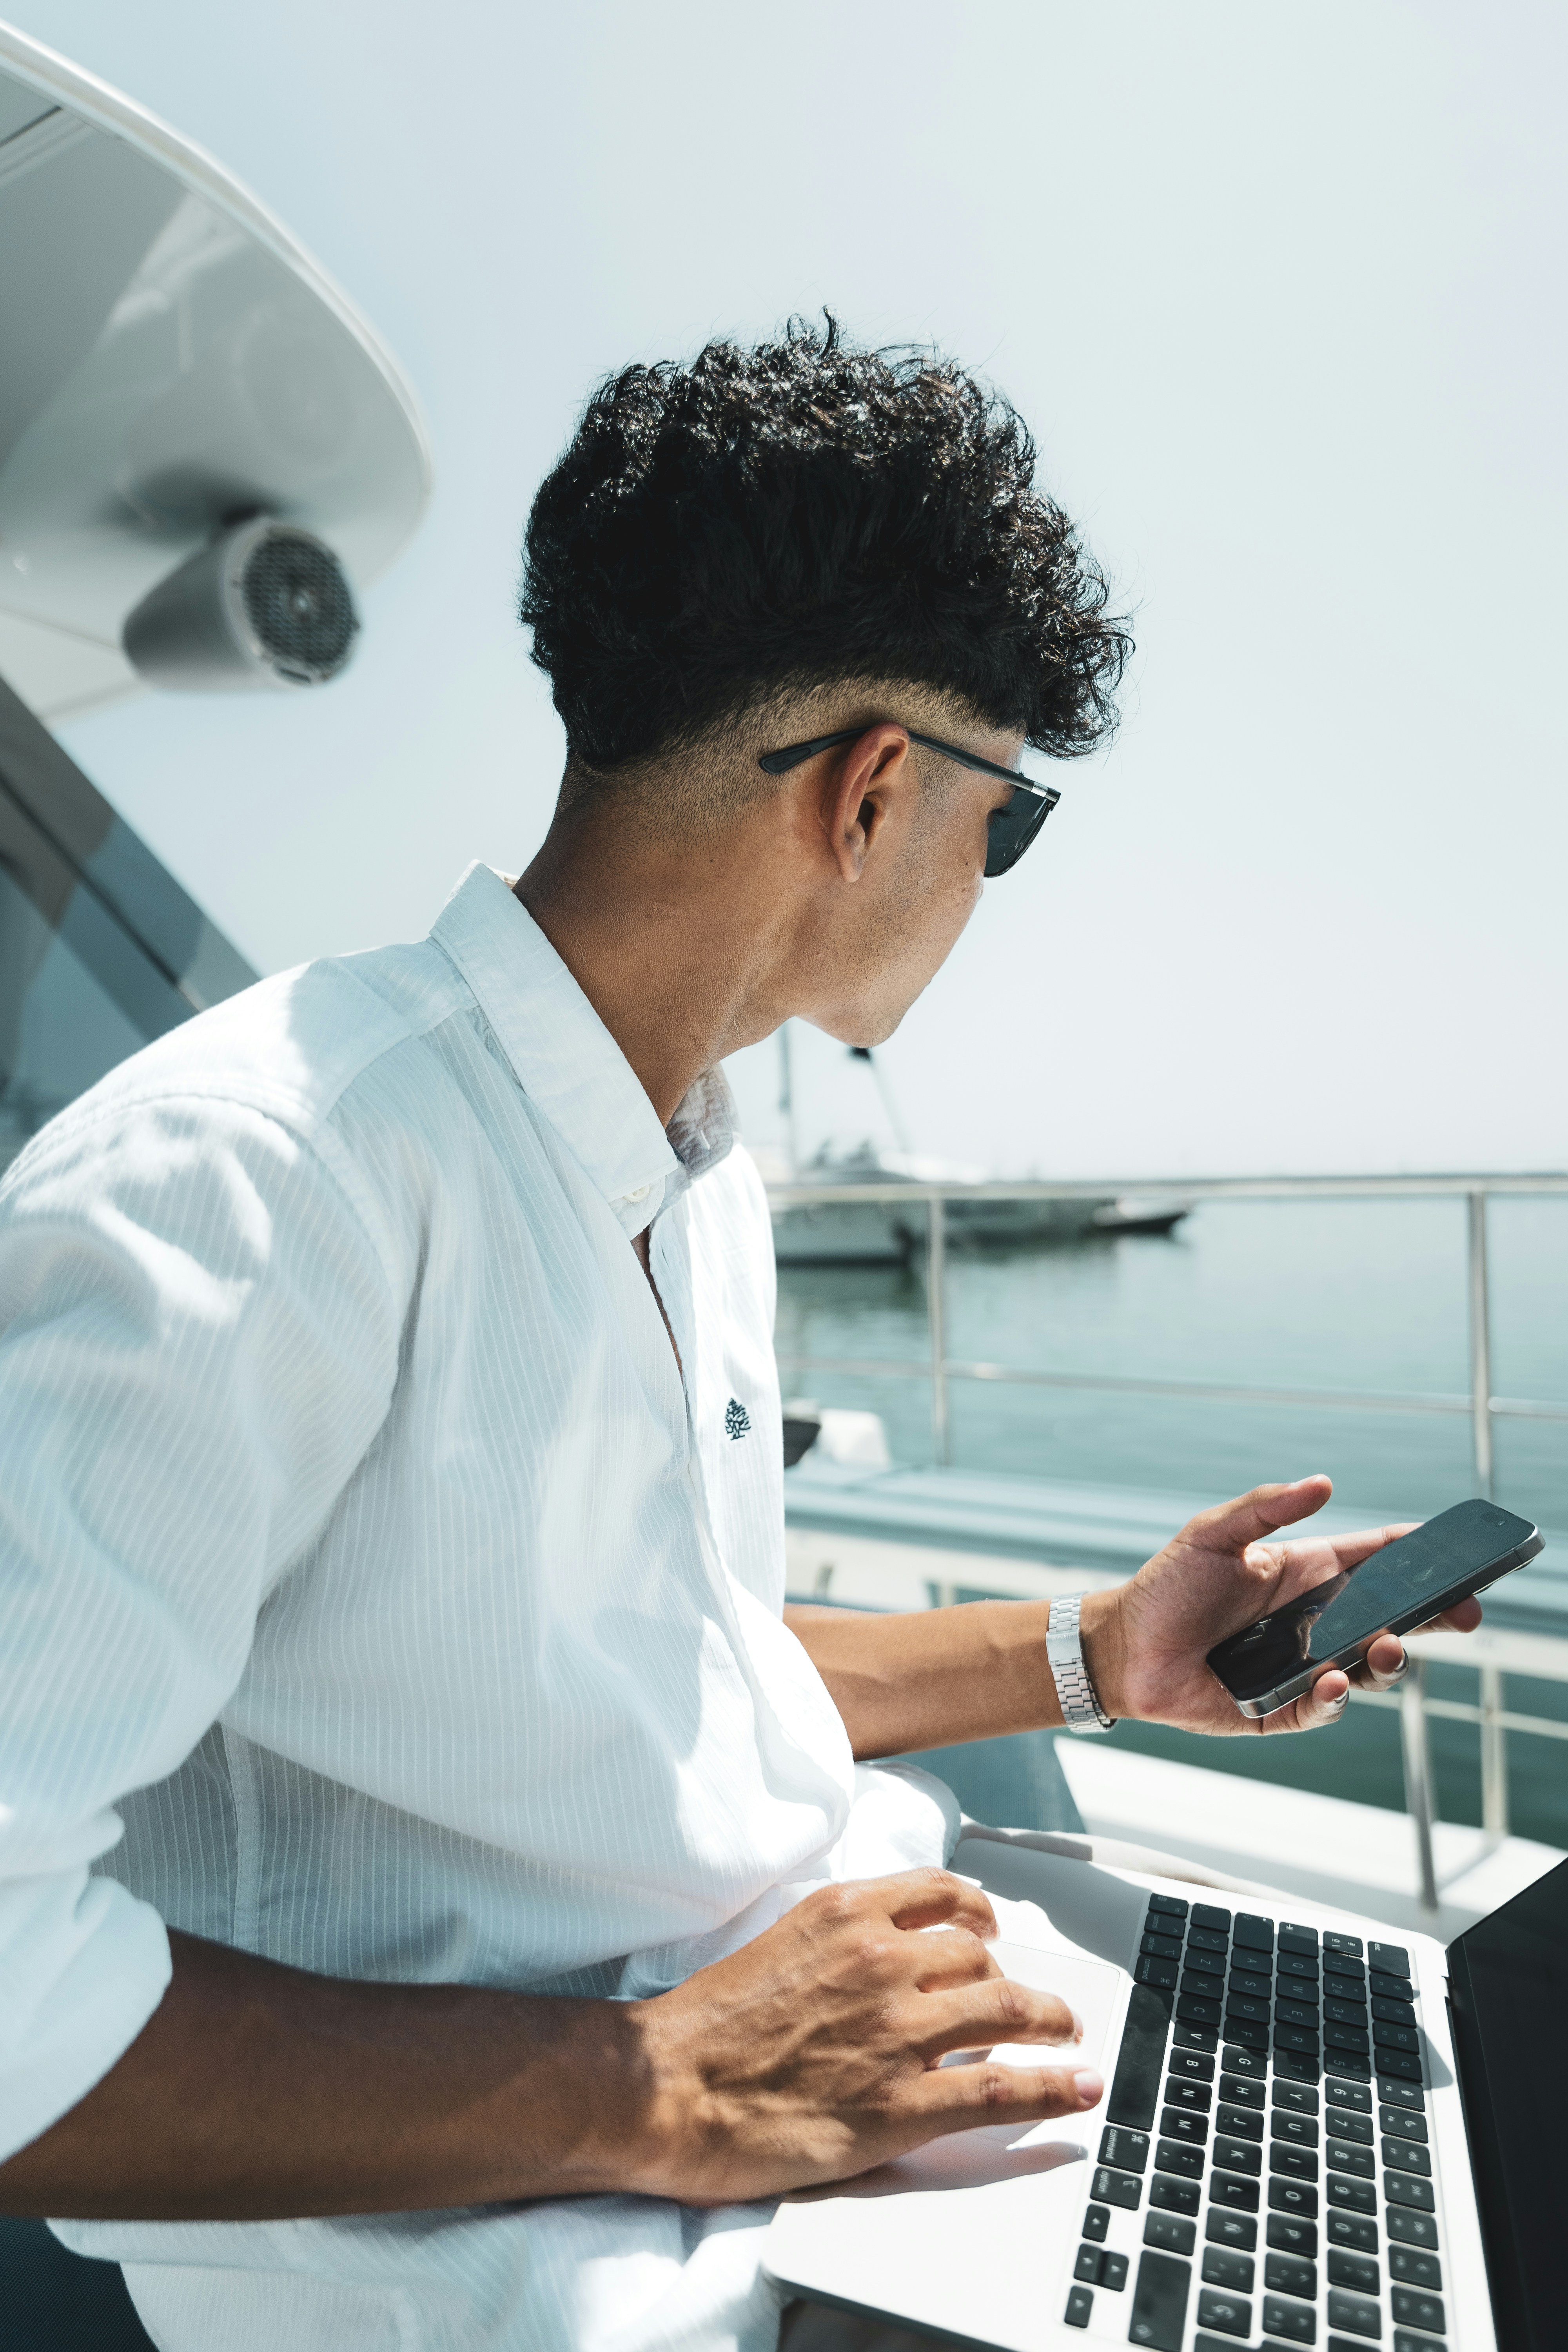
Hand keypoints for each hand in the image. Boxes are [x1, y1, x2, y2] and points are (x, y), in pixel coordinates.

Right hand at [622, 1868, 1102, 2204]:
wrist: (669, 2084)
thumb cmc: (709, 2023)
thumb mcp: (779, 1944)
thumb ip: (837, 1942)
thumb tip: (884, 1952)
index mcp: (848, 1914)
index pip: (943, 1896)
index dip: (980, 1913)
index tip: (992, 1929)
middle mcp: (883, 1960)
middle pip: (980, 1959)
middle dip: (1015, 1979)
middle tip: (1032, 2001)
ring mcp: (897, 2031)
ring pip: (1007, 2011)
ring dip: (1051, 2022)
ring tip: (1067, 2035)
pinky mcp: (902, 2103)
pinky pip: (1003, 2088)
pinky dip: (1053, 2087)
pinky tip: (1078, 2088)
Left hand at [1082, 1475, 1482, 1738]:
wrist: (1124, 1647)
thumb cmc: (1168, 1586)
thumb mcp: (1213, 1533)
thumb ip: (1266, 1507)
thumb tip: (1322, 1482)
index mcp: (1305, 1574)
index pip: (1374, 1561)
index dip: (1417, 1558)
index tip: (1458, 1557)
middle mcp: (1314, 1622)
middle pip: (1390, 1619)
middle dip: (1432, 1617)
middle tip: (1464, 1615)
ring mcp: (1303, 1666)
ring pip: (1369, 1667)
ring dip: (1390, 1659)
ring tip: (1391, 1648)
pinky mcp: (1283, 1708)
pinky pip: (1325, 1706)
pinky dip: (1336, 1695)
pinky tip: (1336, 1680)